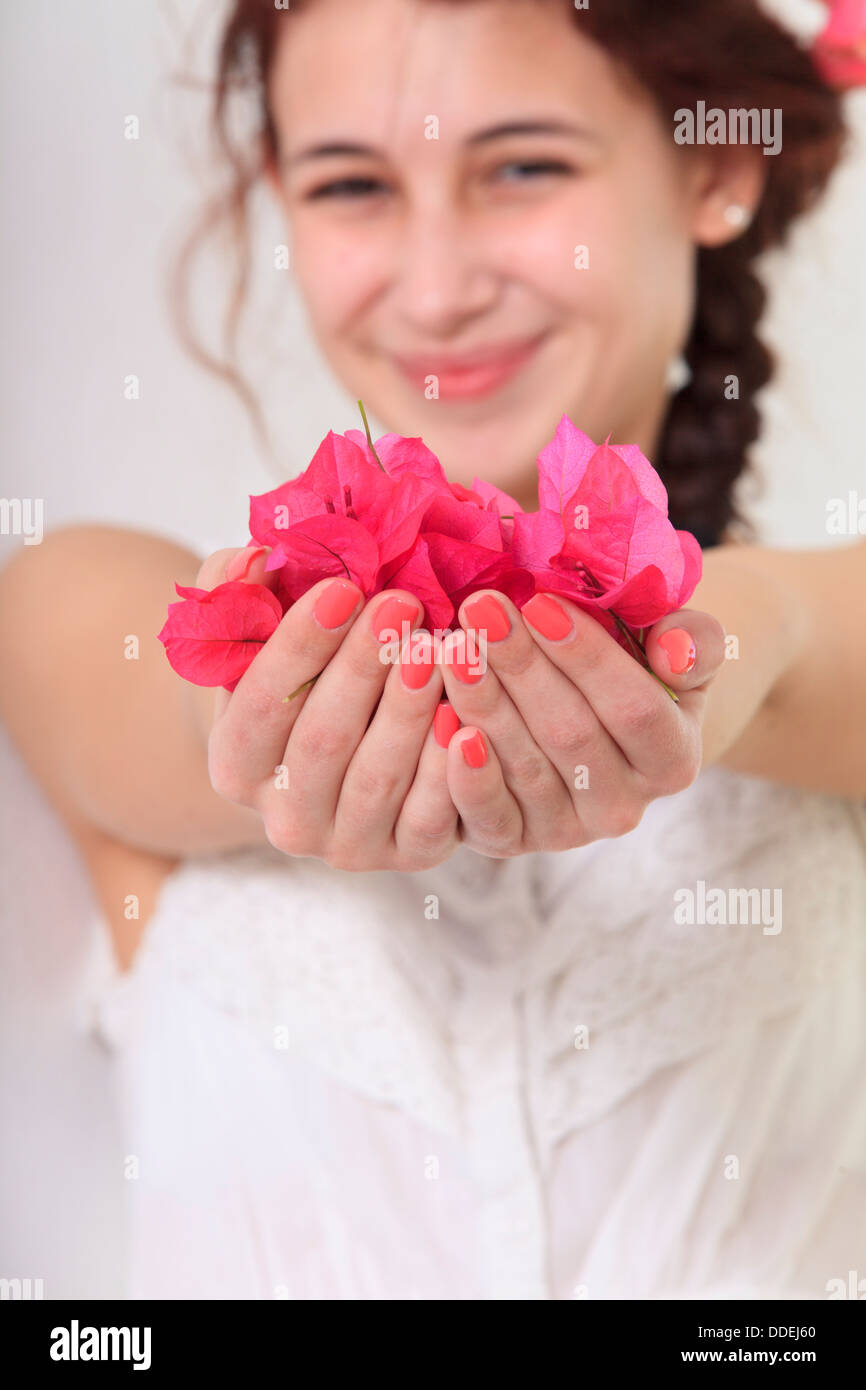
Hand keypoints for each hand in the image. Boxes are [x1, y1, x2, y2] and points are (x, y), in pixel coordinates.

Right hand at [194, 545, 459, 870]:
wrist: (347, 751)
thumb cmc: (302, 676)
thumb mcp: (259, 632)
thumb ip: (237, 592)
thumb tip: (250, 557)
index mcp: (235, 765)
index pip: (261, 706)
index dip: (299, 646)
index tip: (343, 588)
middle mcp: (283, 818)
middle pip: (322, 741)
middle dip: (363, 667)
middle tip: (403, 605)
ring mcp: (347, 845)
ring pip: (378, 777)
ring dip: (409, 710)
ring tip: (440, 647)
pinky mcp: (409, 855)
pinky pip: (431, 815)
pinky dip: (448, 766)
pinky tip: (468, 714)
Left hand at [434, 589, 725, 856]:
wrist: (590, 713)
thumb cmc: (634, 663)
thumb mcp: (676, 645)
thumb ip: (694, 641)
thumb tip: (676, 653)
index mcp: (672, 760)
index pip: (634, 709)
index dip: (588, 657)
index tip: (540, 602)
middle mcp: (623, 808)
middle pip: (571, 735)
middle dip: (522, 667)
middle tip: (480, 609)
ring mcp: (565, 830)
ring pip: (523, 767)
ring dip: (483, 704)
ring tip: (451, 646)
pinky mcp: (511, 840)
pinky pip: (486, 815)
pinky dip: (462, 771)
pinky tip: (441, 718)